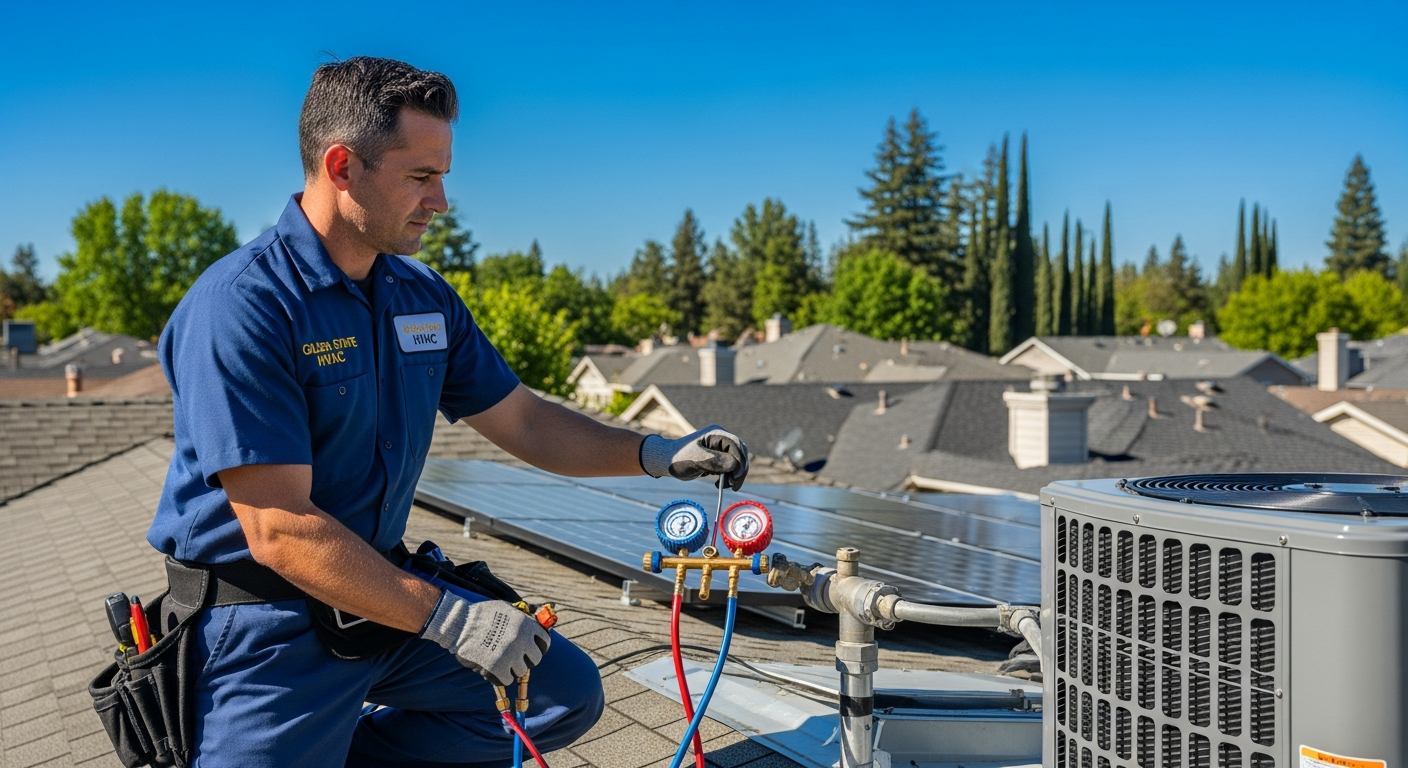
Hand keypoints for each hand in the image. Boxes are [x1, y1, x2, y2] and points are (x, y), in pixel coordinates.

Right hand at [420, 593, 550, 685]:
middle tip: (516, 658)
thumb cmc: (482, 614)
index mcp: (526, 625)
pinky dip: (501, 677)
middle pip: (535, 659)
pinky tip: (494, 670)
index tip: (532, 650)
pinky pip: (507, 680)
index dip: (539, 647)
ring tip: (502, 662)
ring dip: (513, 668)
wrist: (459, 623)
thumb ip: (523, 617)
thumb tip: (538, 618)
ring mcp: (511, 655)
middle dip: (527, 659)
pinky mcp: (498, 668)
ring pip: (521, 671)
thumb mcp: (507, 609)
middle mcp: (522, 640)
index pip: (544, 642)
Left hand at [640, 425, 749, 490]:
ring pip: (736, 461)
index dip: (739, 461)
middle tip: (734, 486)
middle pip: (739, 453)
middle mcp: (720, 438)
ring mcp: (719, 448)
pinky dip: (728, 476)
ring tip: (727, 486)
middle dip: (739, 470)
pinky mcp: (717, 457)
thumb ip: (715, 461)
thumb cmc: (678, 458)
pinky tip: (720, 484)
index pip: (736, 445)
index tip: (736, 477)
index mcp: (716, 433)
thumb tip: (735, 465)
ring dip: (735, 474)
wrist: (666, 461)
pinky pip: (729, 466)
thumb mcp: (696, 460)